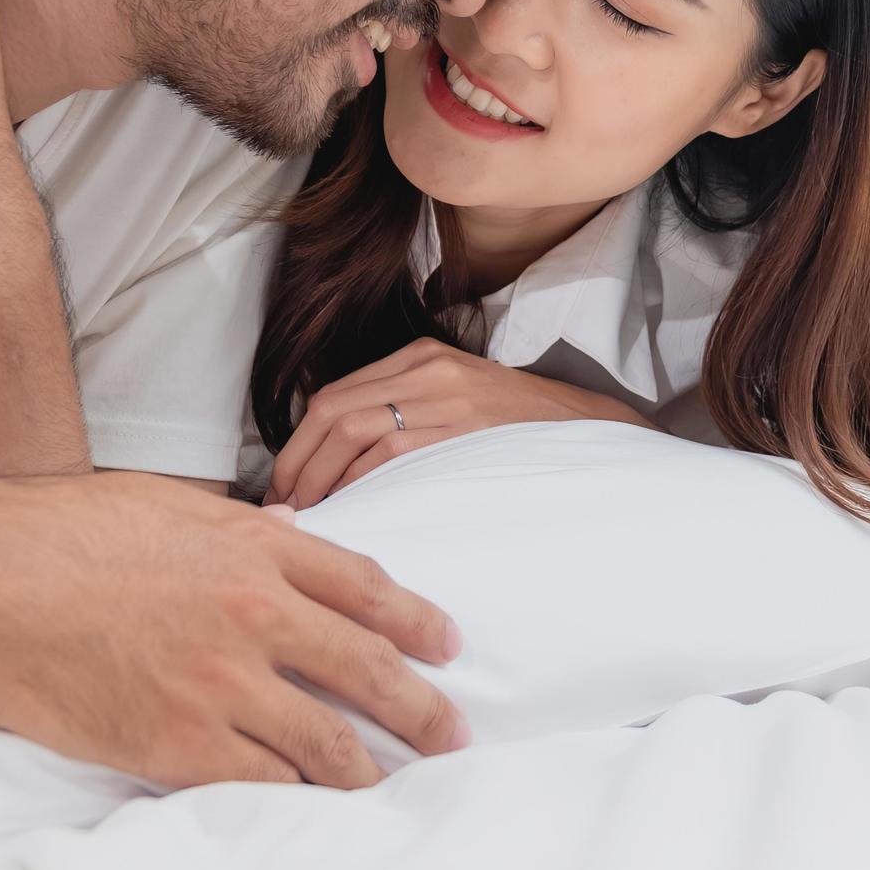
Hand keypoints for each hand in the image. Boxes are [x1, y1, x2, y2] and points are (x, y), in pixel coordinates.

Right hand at [0, 473, 470, 787]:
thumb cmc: (60, 535)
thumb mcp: (166, 505)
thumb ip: (237, 528)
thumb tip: (288, 534)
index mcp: (255, 550)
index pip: (365, 586)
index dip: (417, 618)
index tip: (447, 642)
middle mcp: (256, 616)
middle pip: (368, 668)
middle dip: (422, 707)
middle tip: (455, 731)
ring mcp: (223, 686)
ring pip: (326, 744)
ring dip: (368, 771)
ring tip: (395, 788)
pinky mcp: (181, 746)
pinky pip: (264, 785)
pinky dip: (296, 799)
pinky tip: (313, 810)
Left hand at [267, 338, 648, 508]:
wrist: (585, 426)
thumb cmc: (515, 428)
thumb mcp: (456, 397)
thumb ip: (403, 411)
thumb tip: (337, 459)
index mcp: (420, 356)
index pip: (334, 395)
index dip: (297, 444)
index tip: (283, 483)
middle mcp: (427, 368)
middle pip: (332, 410)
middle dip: (297, 462)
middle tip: (283, 505)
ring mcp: (445, 394)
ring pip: (353, 429)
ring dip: (320, 476)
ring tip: (309, 513)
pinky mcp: (463, 426)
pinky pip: (392, 452)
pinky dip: (360, 481)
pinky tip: (350, 508)